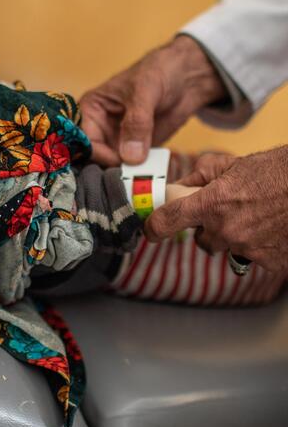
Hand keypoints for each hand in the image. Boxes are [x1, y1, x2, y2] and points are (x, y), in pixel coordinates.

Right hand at [79, 35, 226, 165]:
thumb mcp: (146, 92)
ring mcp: (116, 141)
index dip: (98, 153)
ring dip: (126, 175)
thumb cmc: (160, 72)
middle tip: (130, 178)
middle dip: (111, 169)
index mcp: (90, 110)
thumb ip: (137, 123)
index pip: (84, 140)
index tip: (119, 161)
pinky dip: (140, 175)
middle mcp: (98, 128)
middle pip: (94, 158)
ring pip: (111, 167)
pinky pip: (131, 169)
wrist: (187, 77)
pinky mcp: (133, 151)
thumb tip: (130, 157)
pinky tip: (151, 175)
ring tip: (142, 178)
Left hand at [145, 146, 287, 272]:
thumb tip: (178, 188)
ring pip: (227, 249)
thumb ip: (198, 177)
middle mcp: (225, 229)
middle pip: (201, 240)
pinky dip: (260, 247)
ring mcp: (248, 247)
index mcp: (210, 203)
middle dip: (209, 228)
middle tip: (229, 212)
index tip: (151, 232)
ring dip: (233, 237)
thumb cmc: (276, 170)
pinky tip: (272, 229)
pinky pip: (253, 257)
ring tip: (255, 216)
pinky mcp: (271, 261)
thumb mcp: (231, 164)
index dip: (153, 228)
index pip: (166, 221)